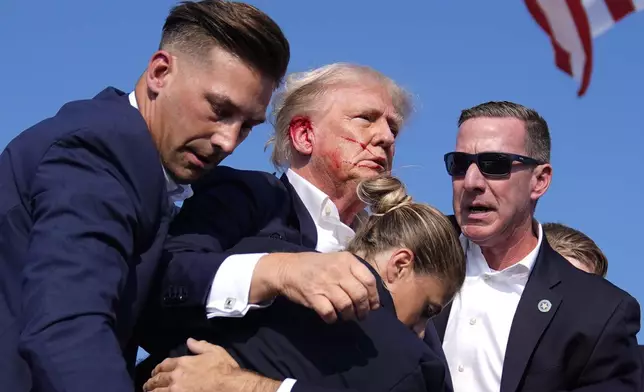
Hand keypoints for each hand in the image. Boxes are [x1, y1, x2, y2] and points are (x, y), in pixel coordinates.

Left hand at [143, 338, 246, 391]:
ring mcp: (177, 391)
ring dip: (151, 391)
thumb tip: (189, 340)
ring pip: (158, 391)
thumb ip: (200, 345)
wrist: (229, 386)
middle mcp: (176, 377)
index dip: (158, 368)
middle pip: (158, 379)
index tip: (156, 371)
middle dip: (151, 381)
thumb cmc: (223, 369)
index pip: (165, 364)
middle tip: (147, 384)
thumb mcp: (214, 351)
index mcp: (183, 363)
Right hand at [253, 251, 379, 322]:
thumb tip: (371, 294)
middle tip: (362, 315)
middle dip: (364, 309)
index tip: (373, 305)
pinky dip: (333, 318)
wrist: (287, 268)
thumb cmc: (315, 266)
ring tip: (347, 316)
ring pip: (347, 305)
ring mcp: (325, 284)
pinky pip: (329, 313)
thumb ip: (353, 272)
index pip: (369, 280)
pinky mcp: (313, 296)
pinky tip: (332, 317)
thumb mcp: (336, 260)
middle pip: (360, 295)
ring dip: (349, 315)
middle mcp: (337, 271)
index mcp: (346, 260)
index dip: (374, 296)